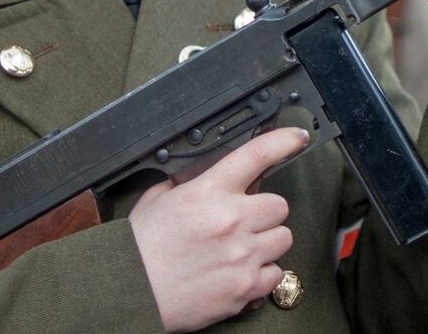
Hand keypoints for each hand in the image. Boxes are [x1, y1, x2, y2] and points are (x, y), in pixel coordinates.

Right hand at [130, 127, 307, 332]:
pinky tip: (239, 272)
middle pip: (279, 205)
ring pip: (283, 238)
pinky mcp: (245, 286)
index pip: (256, 155)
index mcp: (208, 192)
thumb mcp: (158, 199)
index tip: (296, 137)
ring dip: (266, 242)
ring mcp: (241, 255)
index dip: (283, 141)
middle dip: (264, 212)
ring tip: (241, 249)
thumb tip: (204, 176)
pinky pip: (276, 273)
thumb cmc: (140, 249)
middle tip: (244, 221)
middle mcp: (231, 220)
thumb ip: (187, 183)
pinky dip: (262, 274)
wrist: (131, 291)